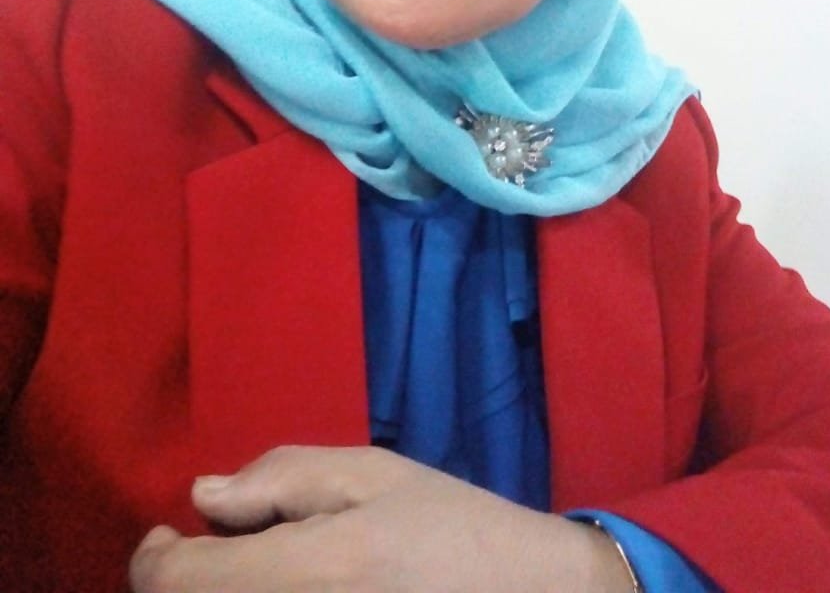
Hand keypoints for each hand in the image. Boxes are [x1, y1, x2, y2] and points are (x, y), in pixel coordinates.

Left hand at [129, 444, 634, 591]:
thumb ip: (281, 478)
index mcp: (309, 574)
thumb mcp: (370, 475)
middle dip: (190, 577)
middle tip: (222, 546)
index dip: (154, 557)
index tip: (167, 533)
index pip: (178, 584)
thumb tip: (203, 497)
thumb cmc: (449, 526)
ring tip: (261, 565)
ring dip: (221, 592)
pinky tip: (294, 587)